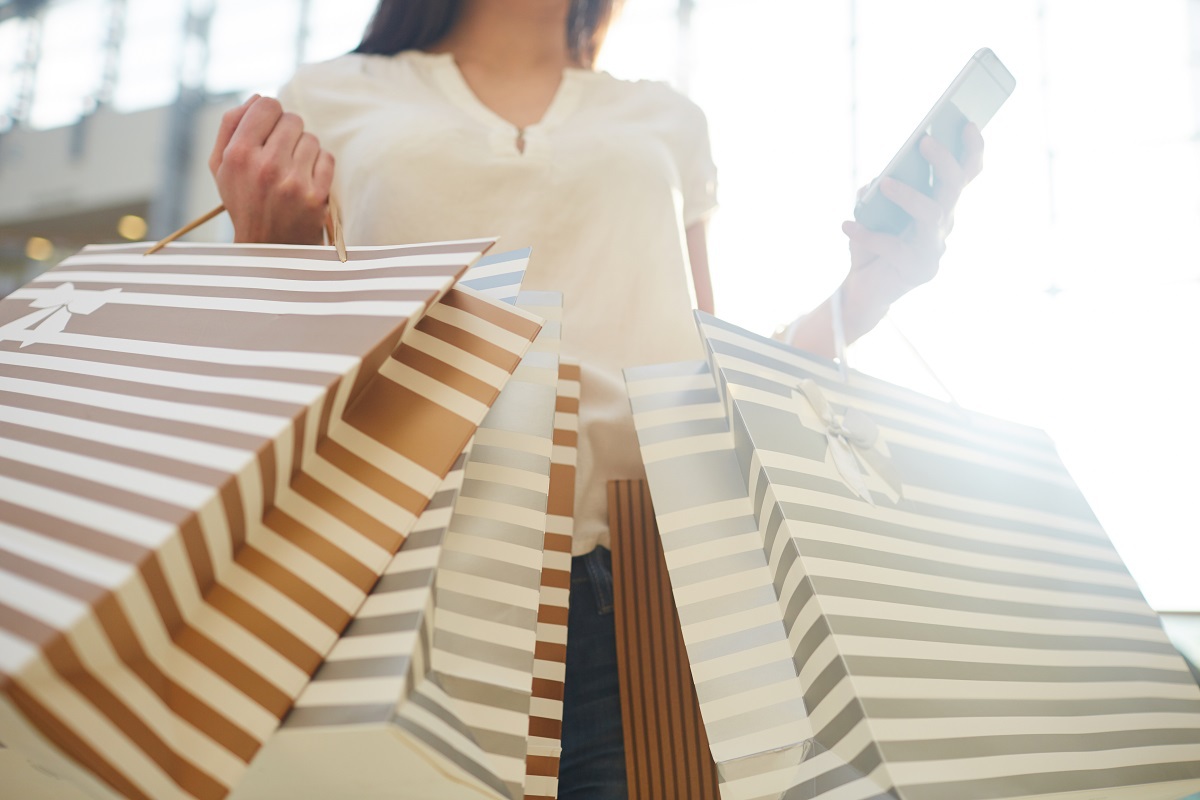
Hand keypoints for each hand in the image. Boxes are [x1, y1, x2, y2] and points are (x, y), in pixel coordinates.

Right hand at [208, 95, 334, 244]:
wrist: (268, 250)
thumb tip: (257, 97)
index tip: (270, 128)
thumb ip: (231, 126)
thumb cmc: (244, 202)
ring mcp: (293, 182)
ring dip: (305, 151)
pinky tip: (307, 182)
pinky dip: (320, 166)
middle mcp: (264, 166)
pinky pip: (327, 158)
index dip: (270, 113)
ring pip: (311, 139)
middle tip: (281, 155)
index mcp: (237, 155)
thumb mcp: (222, 167)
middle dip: (288, 133)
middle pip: (292, 119)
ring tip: (292, 172)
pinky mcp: (316, 196)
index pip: (266, 105)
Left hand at [840, 123, 984, 311]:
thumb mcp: (873, 210)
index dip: (972, 149)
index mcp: (939, 204)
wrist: (865, 288)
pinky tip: (846, 225)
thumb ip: (878, 190)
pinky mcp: (918, 270)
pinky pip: (893, 247)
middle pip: (952, 187)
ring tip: (885, 183)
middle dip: (943, 160)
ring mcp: (934, 248)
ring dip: (909, 196)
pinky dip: (867, 235)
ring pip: (932, 214)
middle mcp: (943, 224)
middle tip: (924, 140)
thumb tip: (878, 180)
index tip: (967, 122)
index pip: (965, 174)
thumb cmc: (873, 243)